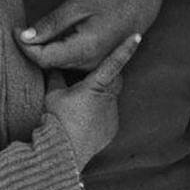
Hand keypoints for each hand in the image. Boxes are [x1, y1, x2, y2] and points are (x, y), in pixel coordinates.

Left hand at [15, 0, 165, 70]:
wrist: (141, 3)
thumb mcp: (77, 5)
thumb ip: (51, 23)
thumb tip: (25, 36)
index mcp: (84, 50)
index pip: (43, 59)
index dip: (24, 47)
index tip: (14, 29)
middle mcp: (89, 64)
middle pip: (49, 63)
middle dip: (31, 48)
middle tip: (19, 28)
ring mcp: (93, 65)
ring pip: (58, 64)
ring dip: (43, 49)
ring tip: (35, 30)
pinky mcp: (96, 61)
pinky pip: (69, 60)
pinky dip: (56, 49)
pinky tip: (54, 35)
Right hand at [45, 33, 141, 168]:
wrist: (61, 153)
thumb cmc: (56, 120)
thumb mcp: (52, 94)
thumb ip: (56, 76)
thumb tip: (54, 65)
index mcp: (95, 86)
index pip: (113, 63)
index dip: (125, 48)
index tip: (136, 36)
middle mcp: (108, 99)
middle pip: (113, 80)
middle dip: (104, 77)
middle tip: (87, 80)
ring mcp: (112, 116)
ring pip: (110, 98)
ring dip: (100, 96)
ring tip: (80, 106)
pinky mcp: (111, 130)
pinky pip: (109, 115)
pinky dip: (99, 113)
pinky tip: (84, 120)